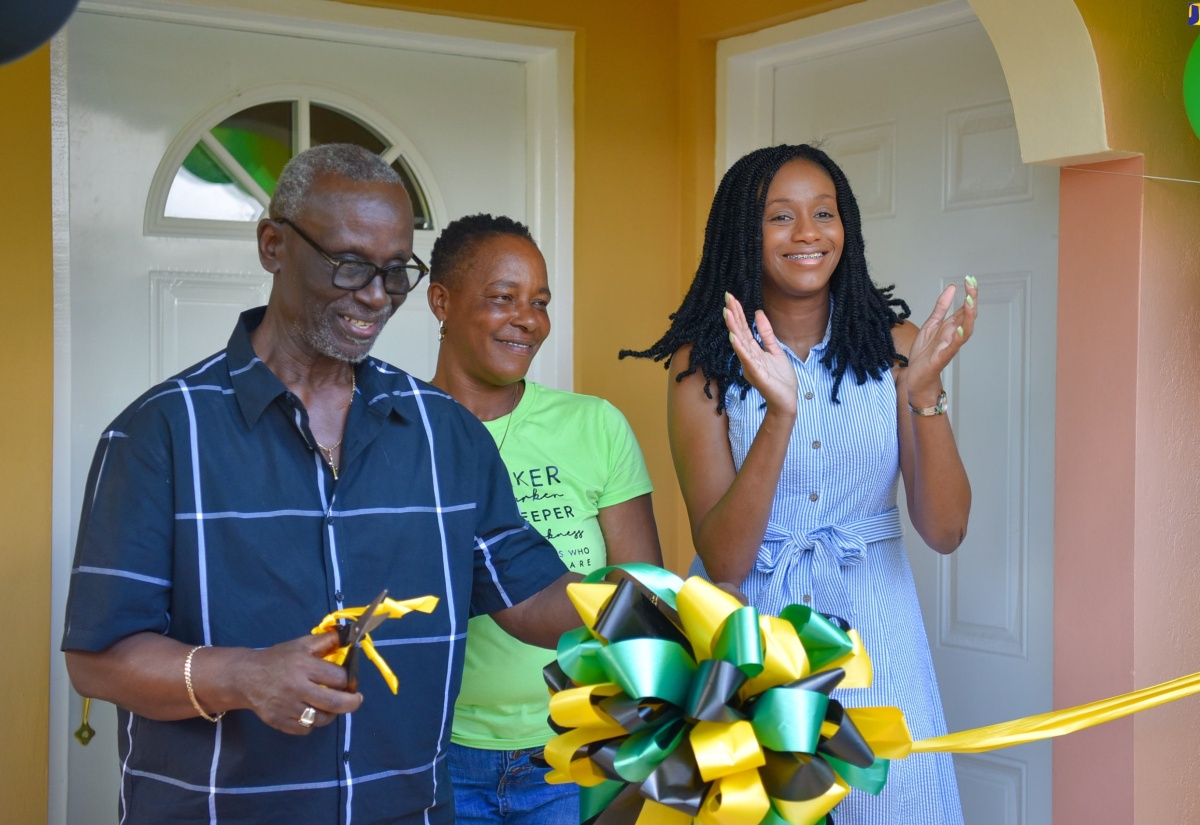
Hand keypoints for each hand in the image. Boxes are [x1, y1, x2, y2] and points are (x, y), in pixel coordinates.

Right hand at [231, 632, 363, 734]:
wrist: (246, 677)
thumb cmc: (277, 659)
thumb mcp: (301, 644)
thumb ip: (326, 641)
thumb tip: (349, 638)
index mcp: (304, 666)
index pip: (339, 678)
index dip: (348, 679)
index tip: (348, 680)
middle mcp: (297, 688)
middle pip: (335, 703)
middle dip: (352, 703)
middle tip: (356, 699)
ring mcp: (287, 707)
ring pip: (321, 719)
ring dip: (331, 714)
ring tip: (330, 705)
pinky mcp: (279, 722)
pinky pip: (305, 729)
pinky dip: (311, 724)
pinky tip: (310, 712)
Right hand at [723, 292, 796, 415]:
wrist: (787, 400)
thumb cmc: (781, 379)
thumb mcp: (775, 350)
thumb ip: (766, 334)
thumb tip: (758, 313)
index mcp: (753, 351)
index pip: (744, 328)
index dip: (738, 313)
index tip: (732, 297)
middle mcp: (749, 357)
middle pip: (739, 332)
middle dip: (733, 314)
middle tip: (727, 297)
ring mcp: (751, 366)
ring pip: (741, 343)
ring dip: (733, 327)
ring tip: (727, 312)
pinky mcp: (757, 375)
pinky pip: (748, 360)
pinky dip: (740, 348)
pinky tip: (734, 338)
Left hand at [905, 277, 977, 405]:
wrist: (916, 377)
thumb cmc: (925, 353)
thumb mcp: (931, 325)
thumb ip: (941, 308)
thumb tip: (951, 288)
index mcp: (951, 326)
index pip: (964, 307)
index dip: (969, 293)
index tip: (970, 278)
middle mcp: (954, 335)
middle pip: (968, 316)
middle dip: (972, 300)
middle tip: (972, 284)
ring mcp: (950, 345)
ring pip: (966, 330)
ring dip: (969, 316)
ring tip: (970, 301)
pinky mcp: (943, 357)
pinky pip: (953, 347)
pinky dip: (958, 338)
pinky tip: (961, 329)